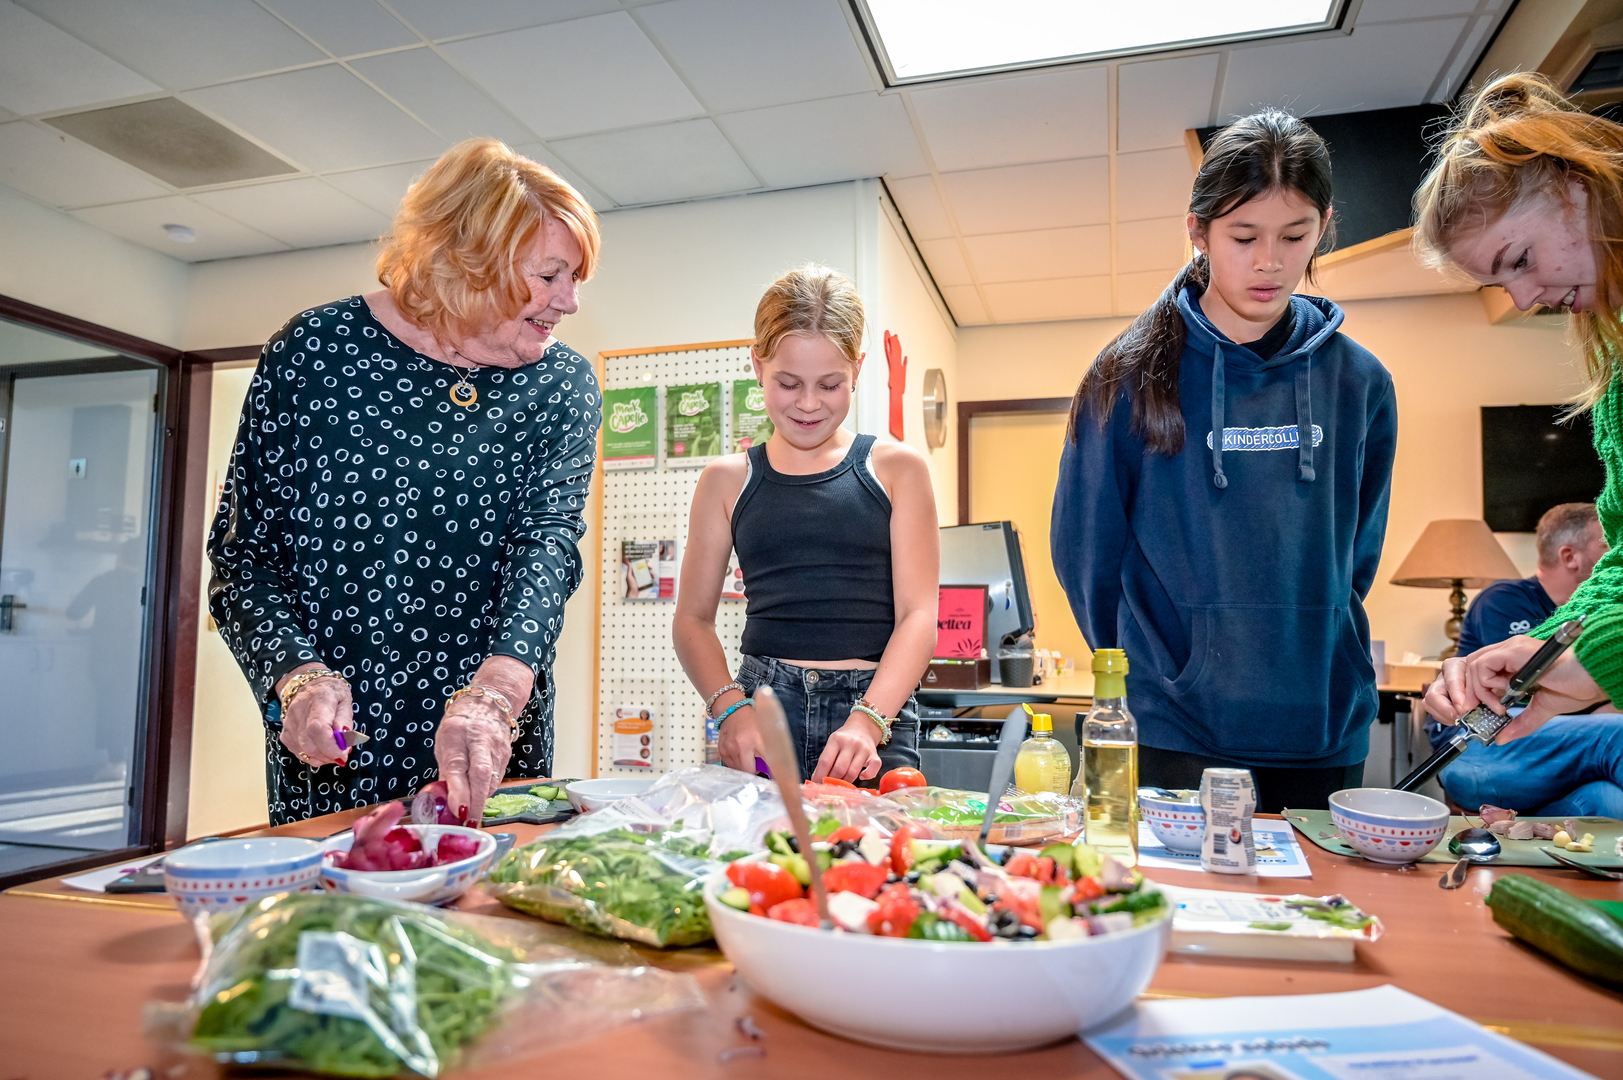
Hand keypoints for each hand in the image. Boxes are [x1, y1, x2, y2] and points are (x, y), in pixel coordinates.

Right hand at [275, 664, 351, 767]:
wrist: (308, 686)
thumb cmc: (330, 692)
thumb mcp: (345, 700)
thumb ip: (345, 721)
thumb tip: (343, 742)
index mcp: (318, 699)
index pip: (317, 728)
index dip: (330, 746)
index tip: (343, 753)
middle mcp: (299, 712)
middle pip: (309, 745)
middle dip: (330, 755)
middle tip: (343, 752)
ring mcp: (289, 725)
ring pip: (305, 752)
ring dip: (323, 757)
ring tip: (334, 749)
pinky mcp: (285, 735)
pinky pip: (300, 753)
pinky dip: (314, 756)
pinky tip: (323, 748)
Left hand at [434, 655, 531, 823]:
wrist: (490, 703)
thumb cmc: (460, 724)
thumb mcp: (444, 742)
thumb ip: (447, 768)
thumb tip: (446, 799)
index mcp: (458, 734)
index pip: (459, 765)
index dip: (459, 790)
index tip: (457, 810)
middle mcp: (481, 741)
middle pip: (482, 775)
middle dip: (475, 802)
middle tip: (469, 823)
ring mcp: (497, 749)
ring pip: (491, 780)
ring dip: (481, 800)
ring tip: (470, 815)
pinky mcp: (507, 757)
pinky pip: (496, 779)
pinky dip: (487, 792)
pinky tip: (478, 798)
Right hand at [717, 703, 765, 773]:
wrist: (732, 711)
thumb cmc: (752, 721)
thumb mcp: (765, 733)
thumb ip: (768, 751)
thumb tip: (771, 768)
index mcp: (755, 742)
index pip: (762, 766)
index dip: (765, 770)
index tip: (767, 770)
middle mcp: (740, 748)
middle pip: (748, 771)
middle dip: (754, 770)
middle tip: (757, 763)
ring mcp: (729, 750)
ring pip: (738, 769)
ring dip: (744, 766)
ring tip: (747, 756)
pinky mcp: (722, 752)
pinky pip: (730, 765)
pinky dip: (735, 763)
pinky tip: (739, 753)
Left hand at [812, 712, 881, 783]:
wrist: (863, 728)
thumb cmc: (844, 740)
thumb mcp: (832, 744)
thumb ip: (826, 760)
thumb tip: (817, 780)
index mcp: (836, 739)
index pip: (825, 762)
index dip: (819, 776)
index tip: (817, 784)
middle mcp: (851, 743)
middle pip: (839, 769)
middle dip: (832, 781)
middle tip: (829, 785)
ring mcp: (864, 749)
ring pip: (852, 773)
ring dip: (845, 782)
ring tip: (841, 783)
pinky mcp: (875, 755)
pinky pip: (872, 770)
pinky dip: (866, 777)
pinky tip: (861, 777)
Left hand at [1423, 635, 1604, 742]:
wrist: (1593, 679)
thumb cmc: (1576, 688)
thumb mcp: (1541, 709)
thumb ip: (1520, 722)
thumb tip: (1502, 738)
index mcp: (1513, 660)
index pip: (1478, 669)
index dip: (1472, 690)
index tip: (1476, 711)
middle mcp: (1508, 650)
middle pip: (1469, 665)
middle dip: (1466, 691)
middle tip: (1472, 712)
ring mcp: (1510, 648)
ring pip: (1472, 666)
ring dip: (1477, 692)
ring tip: (1494, 709)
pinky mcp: (1513, 650)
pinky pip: (1482, 666)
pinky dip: (1484, 687)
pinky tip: (1500, 701)